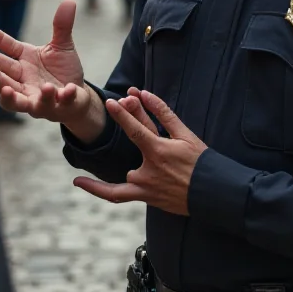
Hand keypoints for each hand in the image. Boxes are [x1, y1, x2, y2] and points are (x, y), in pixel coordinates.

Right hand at [0, 0, 105, 140]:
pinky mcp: (52, 108)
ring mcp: (35, 98)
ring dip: (10, 95)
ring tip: (7, 88)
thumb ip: (62, 26)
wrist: (77, 98)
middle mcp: (23, 81)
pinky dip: (54, 98)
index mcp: (24, 61)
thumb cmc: (63, 71)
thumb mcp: (62, 46)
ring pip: (16, 101)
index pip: (6, 48)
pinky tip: (62, 90)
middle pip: (2, 78)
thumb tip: (69, 0)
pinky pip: (51, 104)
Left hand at [73, 89, 206, 215]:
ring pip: (126, 163)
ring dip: (131, 143)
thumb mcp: (186, 134)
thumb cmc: (201, 162)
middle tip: (126, 99)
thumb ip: (163, 113)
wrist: (214, 193)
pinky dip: (98, 189)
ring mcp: (145, 187)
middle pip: (132, 141)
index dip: (122, 115)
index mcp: (159, 152)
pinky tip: (78, 181)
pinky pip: (117, 195)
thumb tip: (146, 93)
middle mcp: (148, 170)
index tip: (111, 102)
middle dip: (129, 117)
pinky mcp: (145, 197)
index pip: (135, 130)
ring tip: (126, 123)